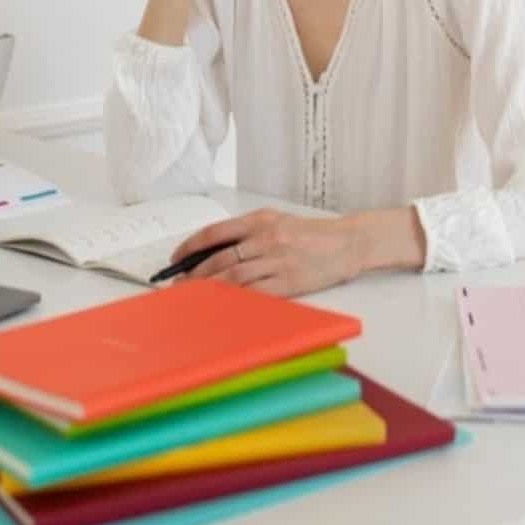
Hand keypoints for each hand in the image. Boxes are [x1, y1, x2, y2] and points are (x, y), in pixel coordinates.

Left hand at [170, 209, 362, 297]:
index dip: (191, 247)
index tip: (177, 259)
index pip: (215, 233)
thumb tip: (213, 250)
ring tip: (195, 296)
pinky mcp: (289, 282)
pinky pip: (256, 293)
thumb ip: (248, 232)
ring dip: (210, 288)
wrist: (347, 242)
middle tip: (179, 284)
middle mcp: (267, 238)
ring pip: (234, 277)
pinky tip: (223, 304)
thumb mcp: (277, 221)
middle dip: (195, 274)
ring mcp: (278, 261)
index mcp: (261, 220)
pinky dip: (236, 299)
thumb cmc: (311, 234)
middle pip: (220, 259)